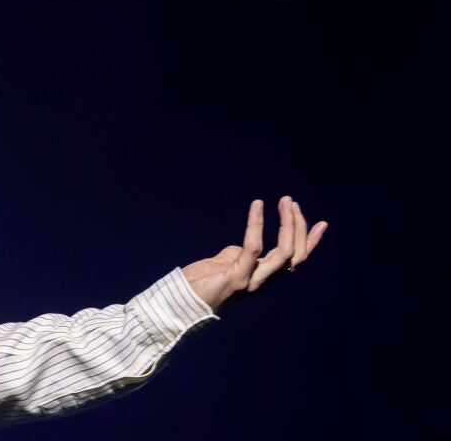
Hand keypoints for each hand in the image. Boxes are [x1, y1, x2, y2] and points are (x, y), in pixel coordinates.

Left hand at [183, 196, 327, 311]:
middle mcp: (263, 280)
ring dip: (287, 223)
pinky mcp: (236, 277)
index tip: (322, 223)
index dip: (310, 242)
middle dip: (298, 226)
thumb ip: (240, 255)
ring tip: (285, 202)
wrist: (181, 301)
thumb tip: (248, 245)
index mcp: (263, 276)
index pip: (295, 259)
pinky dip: (257, 224)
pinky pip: (252, 248)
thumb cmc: (201, 283)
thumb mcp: (226, 264)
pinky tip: (257, 206)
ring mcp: (252, 280)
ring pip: (283, 253)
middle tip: (290, 202)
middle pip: (295, 255)